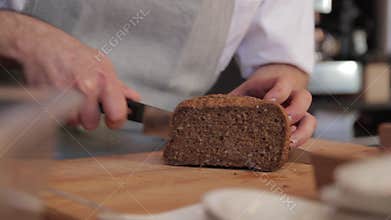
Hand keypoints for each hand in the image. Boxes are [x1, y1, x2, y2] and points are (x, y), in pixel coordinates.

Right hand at [1, 11, 139, 129]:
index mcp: (104, 79)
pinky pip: (60, 118)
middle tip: (87, 103)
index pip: (117, 114)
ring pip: (74, 123)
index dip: (116, 120)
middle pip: (92, 123)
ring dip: (74, 115)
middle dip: (89, 117)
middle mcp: (87, 87)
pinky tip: (62, 97)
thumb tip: (134, 100)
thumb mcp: (103, 65)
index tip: (113, 119)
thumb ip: (119, 87)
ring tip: (73, 97)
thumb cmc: (75, 55)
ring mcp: (67, 94)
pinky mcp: (48, 100)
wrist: (44, 46)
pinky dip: (61, 112)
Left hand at [230, 64, 315, 146]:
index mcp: (278, 82)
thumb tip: (210, 111)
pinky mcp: (300, 125)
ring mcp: (299, 111)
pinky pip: (307, 132)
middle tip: (284, 120)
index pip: (284, 82)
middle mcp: (293, 95)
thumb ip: (234, 99)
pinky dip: (300, 140)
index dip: (279, 91)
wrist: (273, 86)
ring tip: (288, 142)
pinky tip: (287, 148)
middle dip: (295, 111)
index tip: (269, 101)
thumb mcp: (245, 90)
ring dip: (302, 131)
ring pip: (310, 118)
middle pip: (304, 98)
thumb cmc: (256, 91)